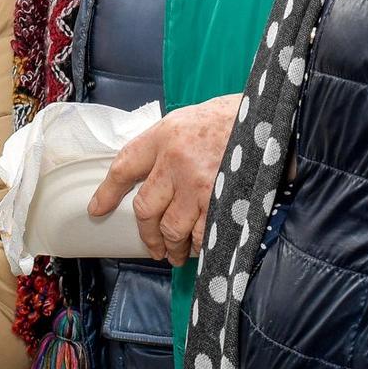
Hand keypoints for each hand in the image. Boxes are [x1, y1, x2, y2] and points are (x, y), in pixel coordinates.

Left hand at [86, 94, 239, 265]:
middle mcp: (175, 161)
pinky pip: (199, 234)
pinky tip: (197, 247)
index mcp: (164, 136)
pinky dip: (196, 245)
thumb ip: (165, 145)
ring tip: (175, 254)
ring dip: (171, 247)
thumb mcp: (188, 119)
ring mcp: (197, 184)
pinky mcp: (220, 200)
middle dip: (148, 234)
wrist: (269, 114)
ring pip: (171, 228)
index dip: (108, 193)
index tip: (98, 209)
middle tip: (153, 246)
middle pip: (146, 209)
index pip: (124, 167)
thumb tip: (150, 176)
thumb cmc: (230, 116)